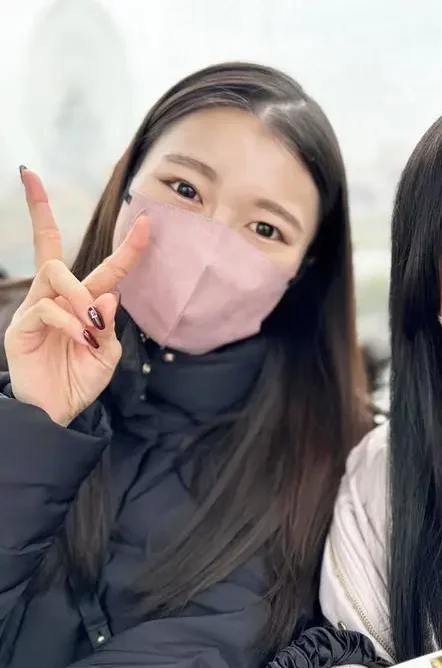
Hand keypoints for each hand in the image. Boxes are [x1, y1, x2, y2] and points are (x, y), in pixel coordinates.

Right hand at [4, 168, 149, 425]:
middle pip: (48, 245)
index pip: (105, 267)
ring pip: (54, 273)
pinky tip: (82, 339)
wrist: (57, 412)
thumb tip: (109, 297)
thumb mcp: (107, 354)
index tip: (148, 222)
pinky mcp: (21, 328)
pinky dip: (70, 322)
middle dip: (41, 214)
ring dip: (80, 294)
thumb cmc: (81, 379)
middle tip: (52, 209)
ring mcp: (35, 310)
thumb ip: (109, 326)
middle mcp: (57, 298)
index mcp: (84, 303)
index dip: (127, 246)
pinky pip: (47, 309)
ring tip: (91, 326)